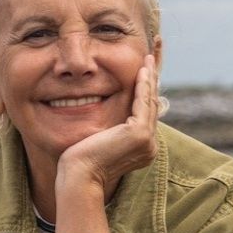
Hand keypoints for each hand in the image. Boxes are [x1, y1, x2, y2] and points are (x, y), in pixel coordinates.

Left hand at [57, 53, 159, 191]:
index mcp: (142, 148)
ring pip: (150, 102)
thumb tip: (109, 118)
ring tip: (149, 58)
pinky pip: (143, 103)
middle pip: (153, 105)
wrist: (79, 175)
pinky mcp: (139, 134)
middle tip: (153, 57)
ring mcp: (147, 141)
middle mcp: (149, 146)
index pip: (146, 113)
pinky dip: (143, 85)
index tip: (146, 72)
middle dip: (153, 79)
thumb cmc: (81, 161)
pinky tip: (142, 70)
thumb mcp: (101, 140)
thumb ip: (112, 129)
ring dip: (150, 77)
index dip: (147, 91)